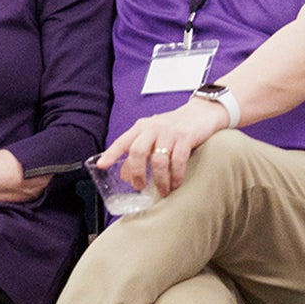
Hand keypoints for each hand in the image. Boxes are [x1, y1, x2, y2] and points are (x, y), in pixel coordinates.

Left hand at [101, 98, 231, 195]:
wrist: (203, 112)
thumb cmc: (175, 127)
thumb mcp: (153, 136)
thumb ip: (139, 152)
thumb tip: (124, 175)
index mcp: (141, 127)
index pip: (122, 141)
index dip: (111, 154)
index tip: (102, 165)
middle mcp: (152, 128)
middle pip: (138, 152)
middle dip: (137, 173)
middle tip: (140, 187)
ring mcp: (169, 132)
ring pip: (158, 160)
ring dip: (160, 180)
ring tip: (163, 191)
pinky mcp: (186, 137)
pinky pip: (178, 161)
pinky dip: (176, 176)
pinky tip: (176, 184)